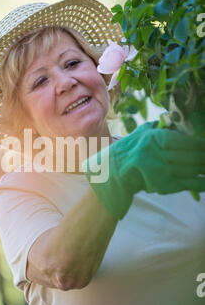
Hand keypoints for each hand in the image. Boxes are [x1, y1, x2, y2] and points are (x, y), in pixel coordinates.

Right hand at [82, 121, 204, 220]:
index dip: (198, 144)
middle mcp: (155, 152)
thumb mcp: (136, 136)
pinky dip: (199, 183)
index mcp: (152, 138)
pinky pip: (185, 183)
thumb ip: (152, 128)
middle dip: (202, 157)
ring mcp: (157, 169)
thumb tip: (168, 120)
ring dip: (202, 168)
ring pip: (189, 168)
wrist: (108, 178)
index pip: (182, 140)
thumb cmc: (123, 155)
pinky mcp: (160, 184)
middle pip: (188, 154)